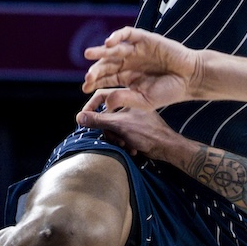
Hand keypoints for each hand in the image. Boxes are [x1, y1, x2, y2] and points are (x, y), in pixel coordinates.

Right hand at [76, 87, 195, 165]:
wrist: (168, 148)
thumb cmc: (147, 132)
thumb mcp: (120, 125)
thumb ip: (98, 120)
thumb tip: (78, 117)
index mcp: (126, 98)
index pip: (101, 96)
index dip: (91, 107)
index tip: (85, 120)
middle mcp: (128, 106)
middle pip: (105, 116)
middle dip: (108, 130)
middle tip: (115, 139)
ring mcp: (132, 118)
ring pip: (112, 127)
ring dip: (117, 139)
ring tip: (126, 146)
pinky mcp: (135, 129)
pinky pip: (121, 134)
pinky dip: (124, 143)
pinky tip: (132, 149)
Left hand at [81, 26, 202, 106]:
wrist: (190, 78)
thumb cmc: (168, 91)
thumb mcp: (144, 100)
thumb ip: (125, 99)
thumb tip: (106, 102)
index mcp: (126, 77)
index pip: (105, 78)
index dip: (94, 81)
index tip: (86, 88)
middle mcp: (128, 62)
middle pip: (106, 64)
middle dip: (96, 70)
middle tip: (88, 78)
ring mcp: (135, 50)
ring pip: (113, 49)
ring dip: (100, 51)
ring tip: (88, 54)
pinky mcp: (144, 39)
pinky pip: (127, 34)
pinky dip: (117, 35)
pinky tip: (109, 42)